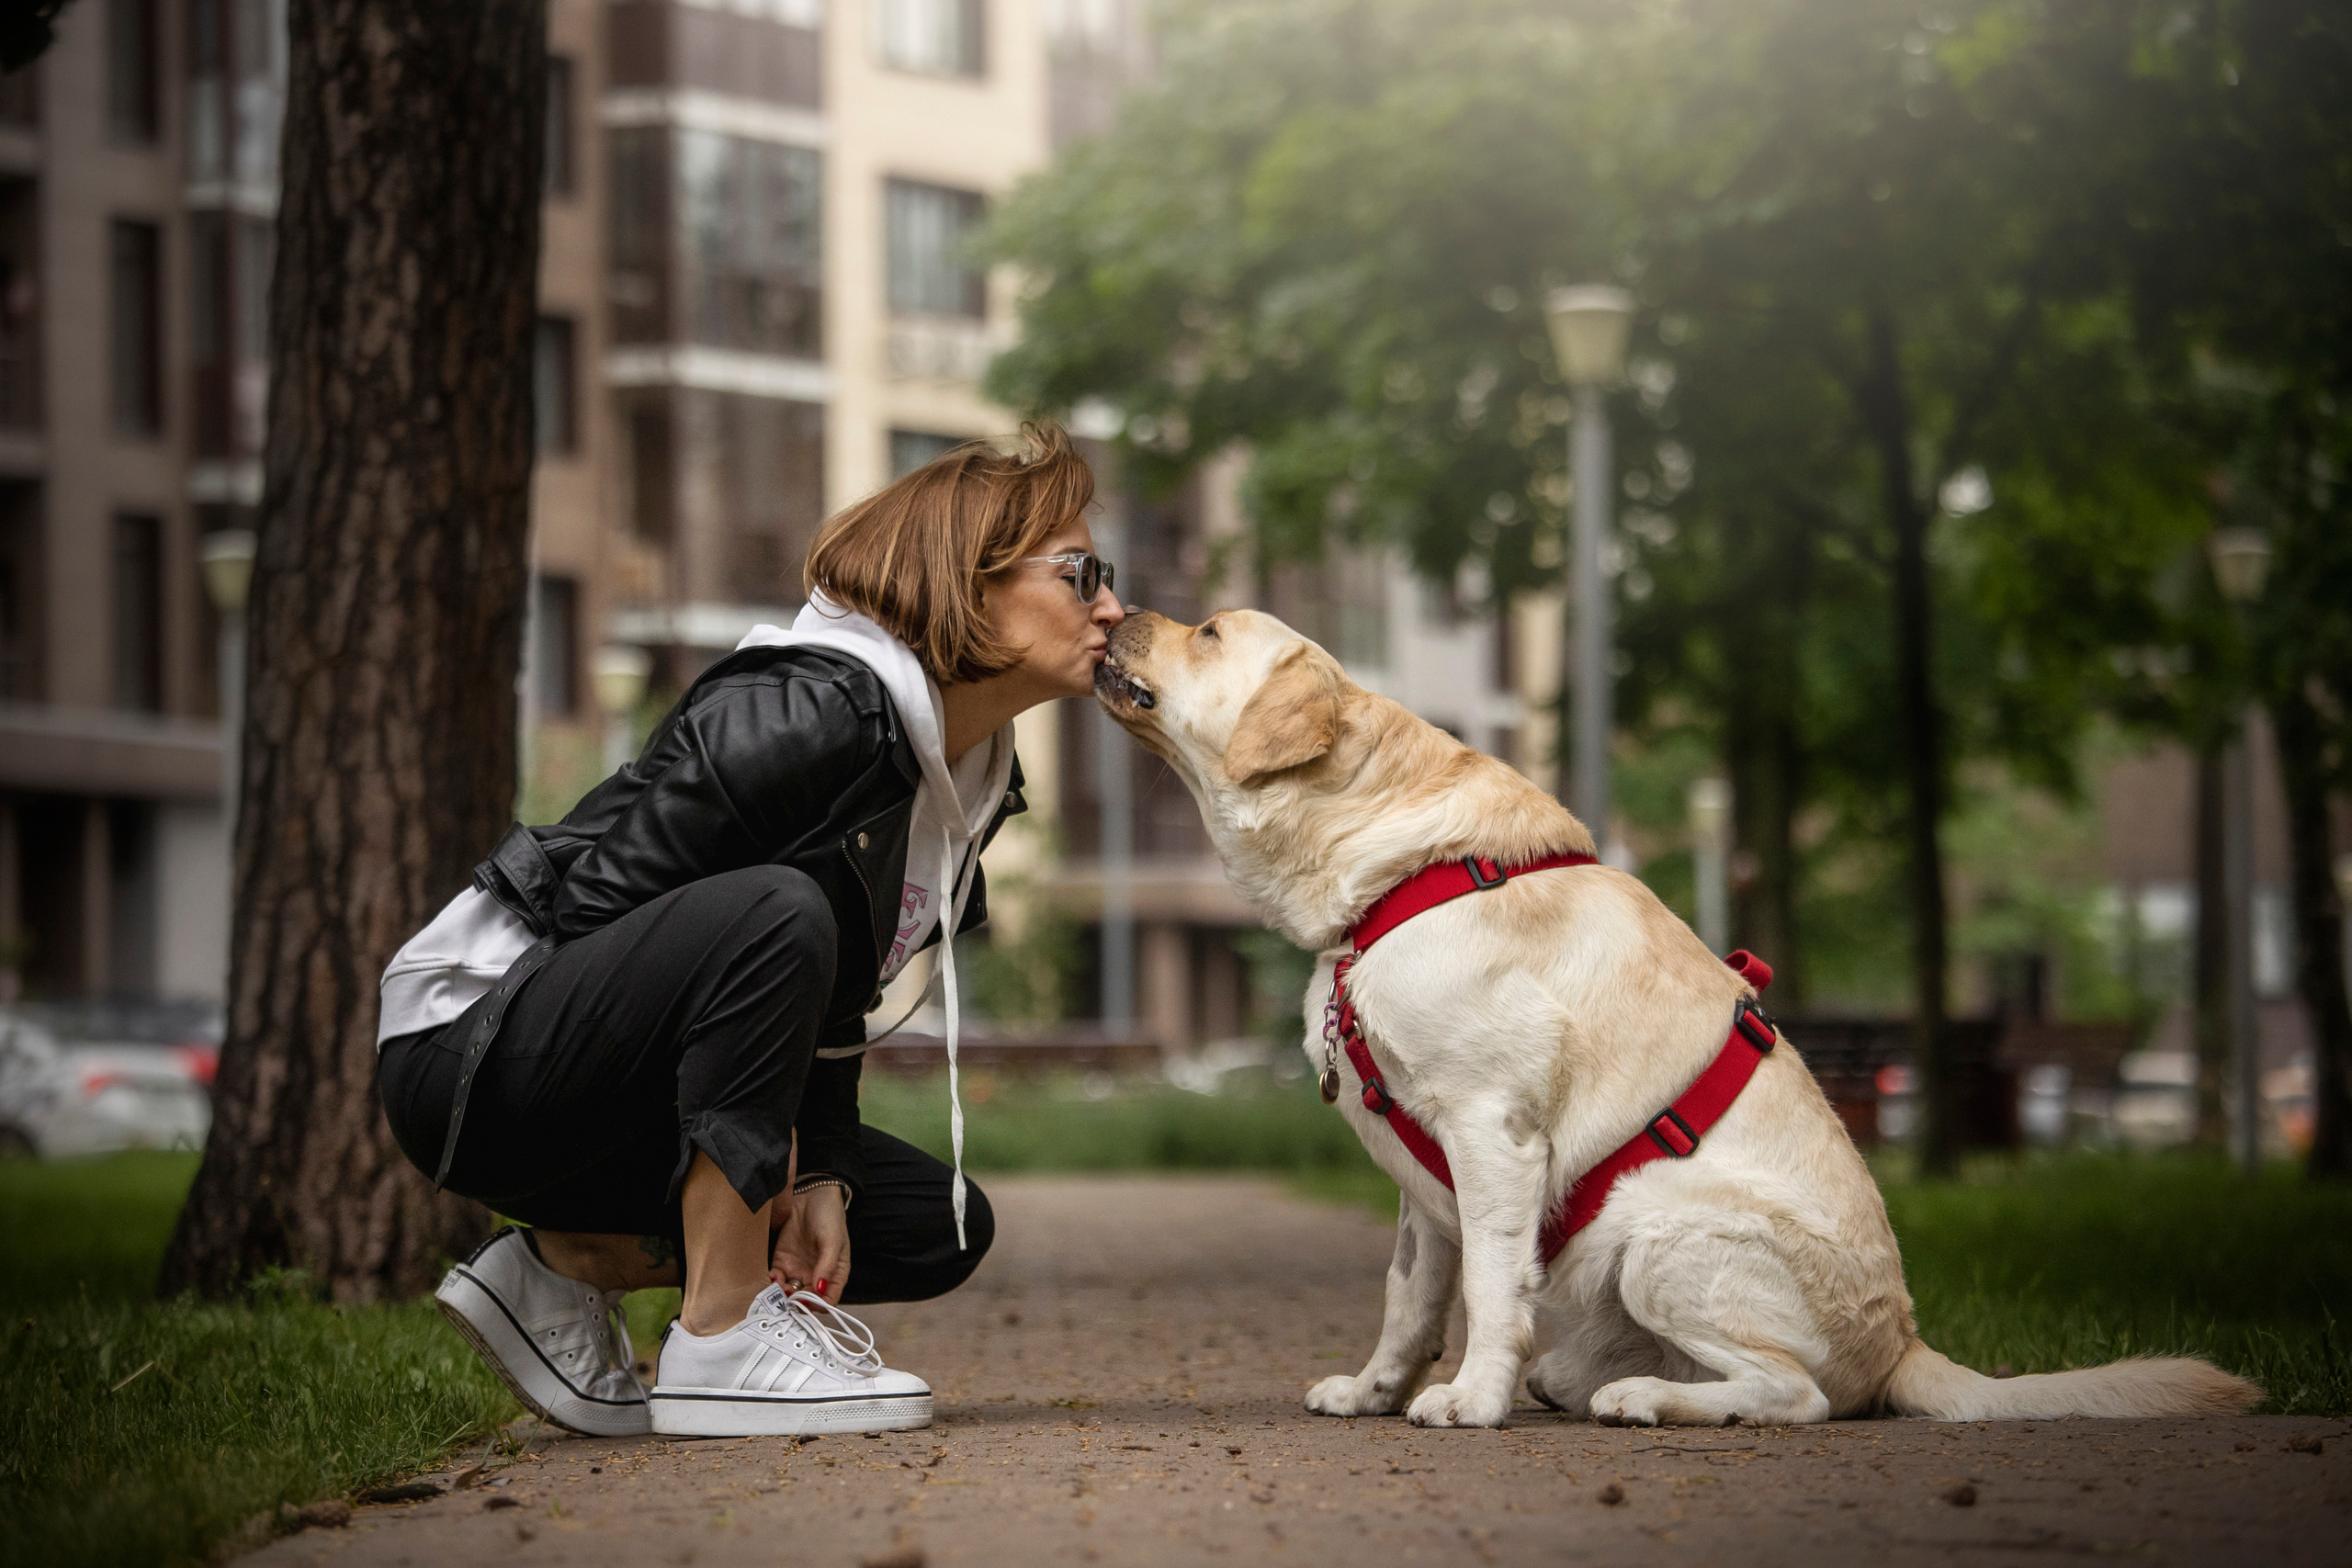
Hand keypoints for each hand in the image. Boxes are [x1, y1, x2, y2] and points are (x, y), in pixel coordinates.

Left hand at [770, 1183, 849, 1304]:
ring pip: (789, 1294)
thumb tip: (820, 1290)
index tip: (805, 1302)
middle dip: (797, 1303)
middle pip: (807, 1300)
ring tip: (778, 1288)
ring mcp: (798, 1269)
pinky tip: (770, 1279)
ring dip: (782, 1296)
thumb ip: (827, 1265)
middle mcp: (816, 1276)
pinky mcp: (782, 1261)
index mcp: (835, 1274)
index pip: (829, 1300)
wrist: (810, 1194)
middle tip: (787, 1297)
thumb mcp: (832, 1239)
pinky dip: (771, 1283)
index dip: (818, 1306)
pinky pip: (776, 1279)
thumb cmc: (829, 1216)